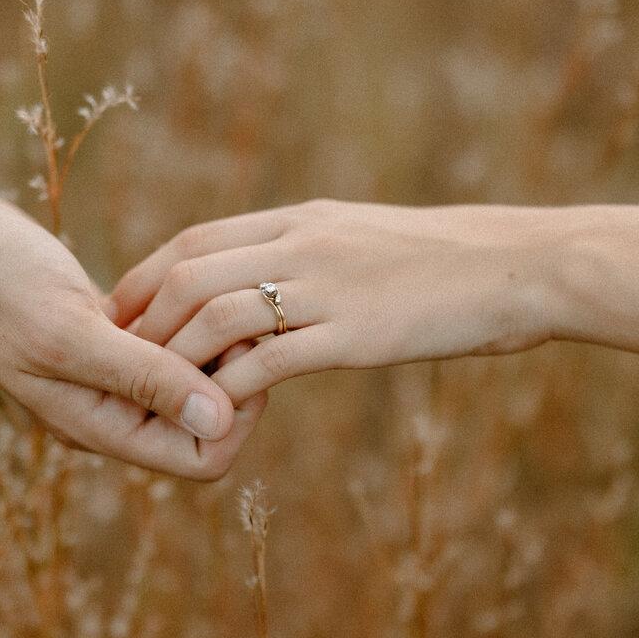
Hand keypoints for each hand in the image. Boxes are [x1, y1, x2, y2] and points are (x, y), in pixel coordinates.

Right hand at [0, 195, 264, 479]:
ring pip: (198, 380)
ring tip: (211, 294)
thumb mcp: (70, 334)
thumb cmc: (0, 289)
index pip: (203, 458)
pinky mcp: (118, 341)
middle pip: (210, 423)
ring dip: (215, 342)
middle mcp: (115, 414)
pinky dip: (195, 319)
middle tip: (232, 314)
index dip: (234, 414)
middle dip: (232, 374)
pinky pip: (177, 346)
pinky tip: (187, 286)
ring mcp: (116, 378)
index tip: (233, 350)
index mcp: (101, 430)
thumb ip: (144, 378)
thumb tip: (220, 422)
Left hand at [110, 200, 565, 403]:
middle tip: (117, 362)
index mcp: (304, 218)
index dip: (149, 275)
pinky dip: (230, 390)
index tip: (123, 311)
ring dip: (174, 358)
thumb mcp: (369, 239)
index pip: (199, 238)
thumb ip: (316, 253)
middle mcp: (304, 244)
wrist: (521, 266)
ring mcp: (327, 286)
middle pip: (191, 272)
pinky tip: (214, 419)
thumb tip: (277, 276)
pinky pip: (269, 362)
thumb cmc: (454, 260)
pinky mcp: (354, 334)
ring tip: (152, 395)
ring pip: (215, 315)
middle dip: (142, 319)